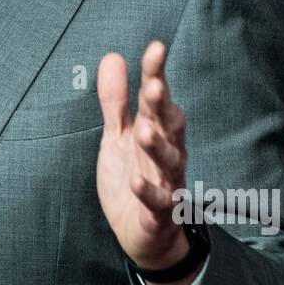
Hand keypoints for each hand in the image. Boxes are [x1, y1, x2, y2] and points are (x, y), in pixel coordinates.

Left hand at [96, 40, 195, 284]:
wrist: (143, 236)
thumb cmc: (134, 178)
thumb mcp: (118, 136)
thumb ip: (116, 101)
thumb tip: (113, 56)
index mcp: (156, 132)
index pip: (158, 99)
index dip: (156, 74)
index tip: (156, 48)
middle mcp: (167, 154)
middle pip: (170, 126)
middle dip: (163, 106)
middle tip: (153, 85)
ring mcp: (166, 184)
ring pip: (170, 163)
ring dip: (158, 147)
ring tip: (143, 131)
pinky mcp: (159, 215)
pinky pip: (158, 203)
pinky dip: (149, 193)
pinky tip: (135, 181)